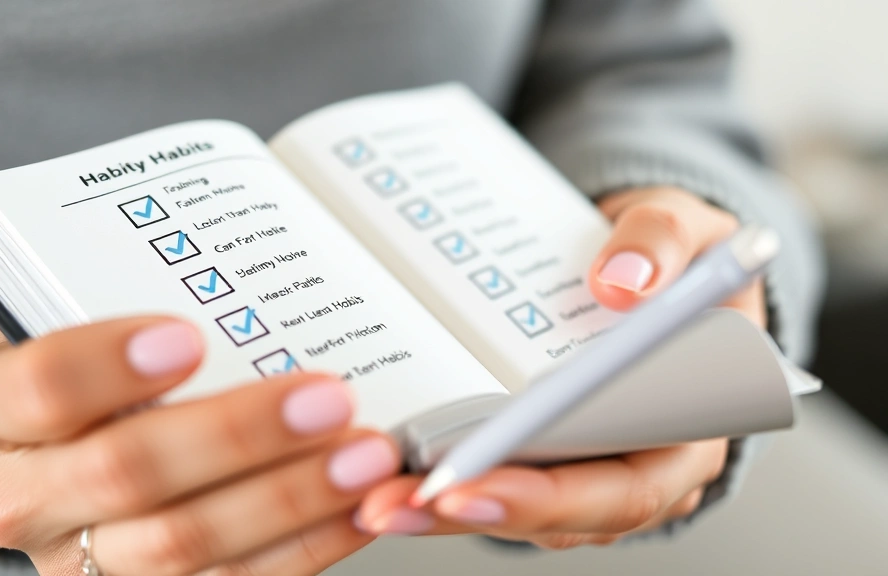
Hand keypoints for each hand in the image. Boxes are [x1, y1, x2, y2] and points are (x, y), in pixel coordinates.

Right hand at [0, 298, 396, 574]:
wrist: (51, 446)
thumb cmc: (86, 367)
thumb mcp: (76, 320)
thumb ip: (135, 301)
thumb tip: (261, 272)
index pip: (40, 387)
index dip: (109, 364)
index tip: (192, 337)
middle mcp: (26, 496)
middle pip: (126, 472)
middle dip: (237, 436)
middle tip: (327, 398)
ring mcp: (84, 559)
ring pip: (183, 545)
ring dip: (288, 499)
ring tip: (365, 457)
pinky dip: (307, 546)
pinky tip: (359, 508)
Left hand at [354, 187, 764, 546]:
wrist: (658, 269)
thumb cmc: (680, 263)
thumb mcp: (689, 228)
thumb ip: (665, 240)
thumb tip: (622, 284)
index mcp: (693, 430)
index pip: (628, 485)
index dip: (553, 493)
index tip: (477, 481)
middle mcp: (643, 465)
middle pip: (560, 513)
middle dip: (473, 509)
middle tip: (391, 505)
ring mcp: (594, 466)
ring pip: (521, 509)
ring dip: (445, 510)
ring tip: (375, 500)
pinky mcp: (552, 454)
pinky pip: (502, 482)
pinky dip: (447, 482)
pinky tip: (391, 472)